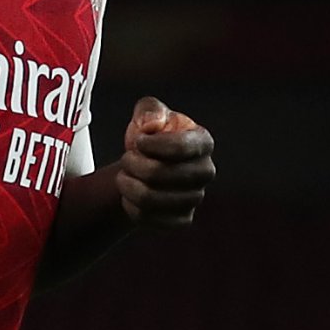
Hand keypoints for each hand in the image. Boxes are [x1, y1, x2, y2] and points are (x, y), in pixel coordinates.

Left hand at [112, 99, 214, 229]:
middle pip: (161, 174)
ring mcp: (196, 198)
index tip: (138, 141)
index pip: (180, 148)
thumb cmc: (150, 136)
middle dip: (133, 164)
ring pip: (150, 198)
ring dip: (127, 185)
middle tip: (126, 158)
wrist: (145, 165)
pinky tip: (129, 195)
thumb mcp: (148, 113)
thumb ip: (149, 109)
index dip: (151, 145)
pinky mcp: (182, 220)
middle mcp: (205, 171)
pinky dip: (131, 206)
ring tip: (123, 176)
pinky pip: (149, 218)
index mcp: (203, 141)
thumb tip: (151, 125)